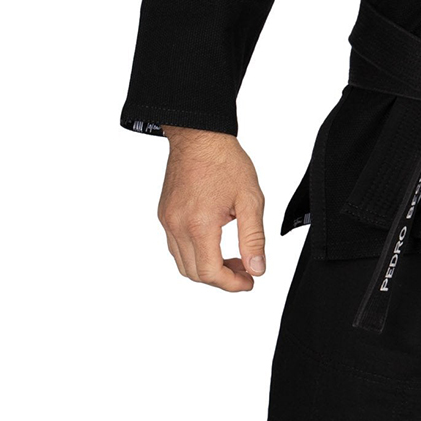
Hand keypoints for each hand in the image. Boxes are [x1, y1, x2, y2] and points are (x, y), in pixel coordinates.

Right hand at [157, 126, 265, 291]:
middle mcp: (177, 225)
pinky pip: (177, 248)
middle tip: (245, 270)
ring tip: (233, 258)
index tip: (250, 280)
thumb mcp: (250, 201)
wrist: (199, 135)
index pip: (210, 273)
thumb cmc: (224, 162)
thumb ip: (253, 239)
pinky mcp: (164, 214)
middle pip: (195, 274)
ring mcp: (167, 220)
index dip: (233, 284)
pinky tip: (215, 245)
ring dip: (208, 269)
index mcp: (199, 224)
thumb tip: (256, 269)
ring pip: (184, 264)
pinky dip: (196, 255)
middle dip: (223, 279)